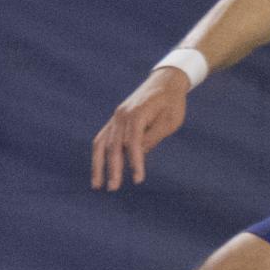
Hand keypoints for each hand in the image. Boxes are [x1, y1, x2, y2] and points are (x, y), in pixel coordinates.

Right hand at [91, 67, 189, 190]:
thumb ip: (153, 136)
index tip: (138, 179)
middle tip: (113, 188)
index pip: (133, 142)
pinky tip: (98, 169)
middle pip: (114, 145)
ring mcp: (116, 117)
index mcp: (137, 113)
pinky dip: (99, 154)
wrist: (165, 81)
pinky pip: (102, 138)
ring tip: (97, 184)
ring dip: (98, 164)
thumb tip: (138, 153)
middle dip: (113, 168)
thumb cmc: (172, 102)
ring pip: (102, 143)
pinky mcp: (115, 120)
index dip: (135, 162)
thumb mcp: (170, 120)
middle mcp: (122, 115)